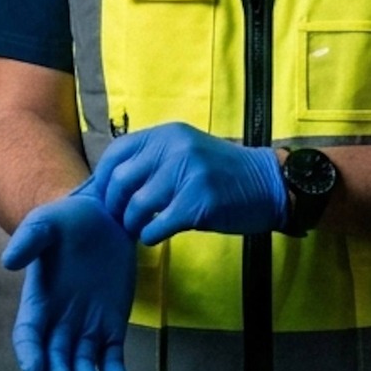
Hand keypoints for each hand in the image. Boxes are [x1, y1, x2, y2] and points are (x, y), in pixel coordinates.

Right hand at [2, 192, 135, 370]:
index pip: (28, 334)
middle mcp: (58, 322)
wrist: (107, 216)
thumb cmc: (69, 219)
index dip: (28, 353)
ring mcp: (86, 328)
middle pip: (55, 357)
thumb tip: (8, 262)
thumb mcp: (46, 221)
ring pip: (82, 365)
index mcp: (38, 302)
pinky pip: (111, 359)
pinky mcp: (112, 328)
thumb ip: (29, 239)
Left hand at [87, 122, 286, 243]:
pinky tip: (156, 236)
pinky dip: (149, 236)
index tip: (106, 197)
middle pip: (120, 181)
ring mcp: (186, 174)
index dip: (103, 179)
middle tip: (122, 219)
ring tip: (139, 229)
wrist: (267, 184)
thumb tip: (109, 184)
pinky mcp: (197, 203)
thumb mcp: (187, 151)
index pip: (116, 152)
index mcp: (168, 134)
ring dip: (131, 224)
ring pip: (135, 206)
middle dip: (114, 206)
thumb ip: (154, 159)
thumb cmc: (223, 173)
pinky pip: (155, 226)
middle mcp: (174, 148)